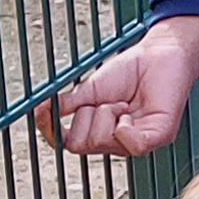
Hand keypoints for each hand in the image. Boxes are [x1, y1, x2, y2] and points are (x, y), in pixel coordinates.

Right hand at [38, 15, 198, 156]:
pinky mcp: (159, 135)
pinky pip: (133, 145)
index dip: (52, 130)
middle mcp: (117, 142)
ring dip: (107, 113)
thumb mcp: (90, 89)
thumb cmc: (130, 71)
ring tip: (124, 102)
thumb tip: (39, 110)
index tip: (43, 111)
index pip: (68, 143)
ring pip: (101, 142)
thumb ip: (66, 103)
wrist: (159, 53)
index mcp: (99, 132)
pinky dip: (125, 129)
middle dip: (87, 116)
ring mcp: (137, 140)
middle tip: (108, 100)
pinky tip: (130, 113)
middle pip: (81, 145)